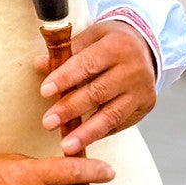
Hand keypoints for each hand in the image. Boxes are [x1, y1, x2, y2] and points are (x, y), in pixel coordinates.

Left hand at [35, 21, 156, 154]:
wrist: (145, 49)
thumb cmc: (110, 43)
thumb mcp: (90, 38)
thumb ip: (67, 52)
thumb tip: (40, 64)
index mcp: (116, 46)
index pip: (88, 63)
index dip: (65, 78)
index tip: (44, 92)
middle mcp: (133, 69)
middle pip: (99, 92)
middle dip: (71, 109)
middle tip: (48, 123)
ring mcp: (141, 90)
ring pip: (112, 114)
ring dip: (87, 132)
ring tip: (67, 146)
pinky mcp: (145, 106)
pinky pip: (120, 123)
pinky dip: (100, 133)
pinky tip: (83, 142)